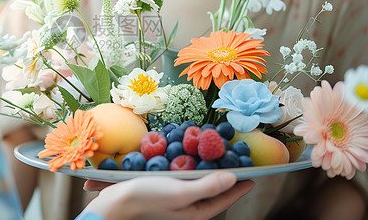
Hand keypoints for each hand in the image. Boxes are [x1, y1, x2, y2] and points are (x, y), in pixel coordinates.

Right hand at [81, 172, 253, 219]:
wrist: (114, 202)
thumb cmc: (146, 199)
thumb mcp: (179, 192)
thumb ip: (207, 186)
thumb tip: (232, 178)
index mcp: (195, 212)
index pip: (224, 198)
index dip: (239, 186)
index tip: (253, 175)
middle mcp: (187, 207)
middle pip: (212, 190)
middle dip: (224, 176)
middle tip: (235, 160)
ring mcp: (174, 199)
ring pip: (197, 182)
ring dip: (206, 168)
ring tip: (215, 155)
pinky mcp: (163, 190)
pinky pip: (181, 177)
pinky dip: (187, 166)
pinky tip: (186, 157)